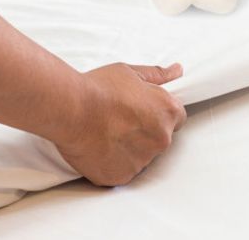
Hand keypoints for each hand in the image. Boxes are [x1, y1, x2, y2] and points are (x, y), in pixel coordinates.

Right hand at [57, 62, 185, 186]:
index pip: (177, 117)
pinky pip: (122, 169)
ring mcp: (142, 161)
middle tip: (119, 117)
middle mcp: (161, 139)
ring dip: (129, 146)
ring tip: (106, 129)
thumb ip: (157, 75)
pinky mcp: (122, 177)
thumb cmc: (99, 88)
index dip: (159, 112)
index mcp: (166, 112)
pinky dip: (113, 160)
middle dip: (144, 130)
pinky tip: (99, 144)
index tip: (142, 109)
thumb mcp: (130, 72)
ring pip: (140, 155)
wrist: (71, 109)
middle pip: (159, 138)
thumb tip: (176, 70)